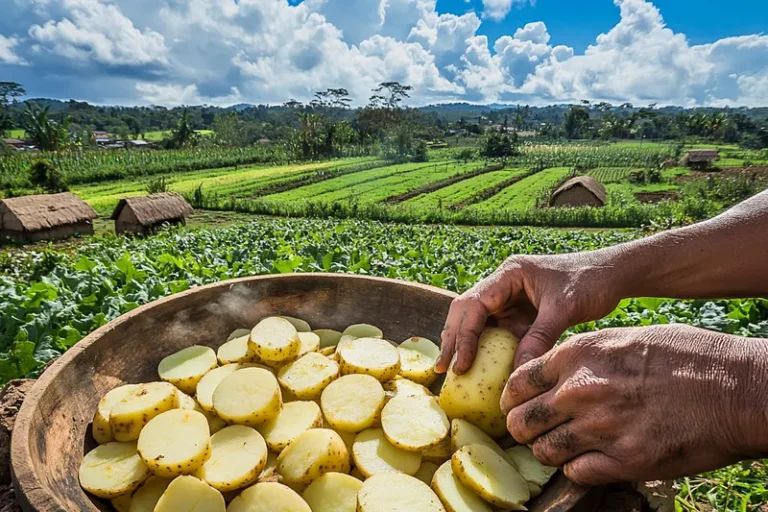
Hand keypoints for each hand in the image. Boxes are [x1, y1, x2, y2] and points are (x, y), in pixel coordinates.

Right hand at [436, 254, 621, 373]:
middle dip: (454, 339)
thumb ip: (540, 337)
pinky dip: (487, 348)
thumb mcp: (564, 309)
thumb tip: (517, 372)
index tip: (461, 364)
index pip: (474, 305)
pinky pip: (497, 330)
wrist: (612, 274)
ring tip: (455, 371)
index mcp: (509, 274)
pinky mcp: (520, 311)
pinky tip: (482, 368)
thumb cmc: (590, 282)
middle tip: (444, 370)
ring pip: (477, 320)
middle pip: (466, 310)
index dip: (464, 335)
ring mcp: (510, 297)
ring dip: (465, 343)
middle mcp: (503, 284)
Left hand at [500, 325, 767, 485]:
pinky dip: (577, 469)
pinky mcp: (624, 461)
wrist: (734, 389)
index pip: (517, 382)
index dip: (511, 398)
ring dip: (548, 450)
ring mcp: (600, 429)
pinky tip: (590, 460)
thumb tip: (555, 373)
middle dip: (522, 428)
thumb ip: (582, 356)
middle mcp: (581, 392)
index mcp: (578, 356)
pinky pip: (577, 473)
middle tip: (531, 430)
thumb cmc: (684, 357)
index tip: (515, 405)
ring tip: (561, 446)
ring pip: (544, 451)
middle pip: (522, 421)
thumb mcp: (623, 338)